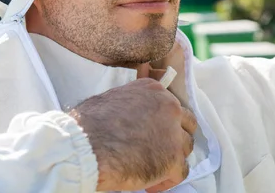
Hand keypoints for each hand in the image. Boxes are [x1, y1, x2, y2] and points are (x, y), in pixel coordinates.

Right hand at [70, 78, 196, 191]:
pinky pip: (182, 172)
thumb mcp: (113, 98)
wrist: (88, 146)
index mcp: (154, 91)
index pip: (170, 105)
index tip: (154, 132)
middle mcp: (169, 107)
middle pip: (186, 124)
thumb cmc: (89, 124)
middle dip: (176, 137)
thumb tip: (129, 113)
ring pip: (186, 147)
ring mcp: (174, 133)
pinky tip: (151, 185)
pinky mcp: (173, 158)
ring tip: (153, 168)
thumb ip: (132, 103)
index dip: (164, 121)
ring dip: (173, 158)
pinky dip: (168, 180)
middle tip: (162, 149)